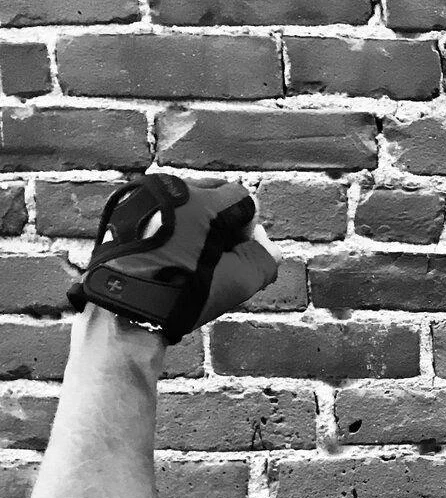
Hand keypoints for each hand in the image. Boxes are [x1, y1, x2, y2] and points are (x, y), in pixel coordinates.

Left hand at [66, 174, 280, 345]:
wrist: (125, 308)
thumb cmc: (183, 294)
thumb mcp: (238, 282)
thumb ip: (264, 259)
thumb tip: (268, 249)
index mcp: (202, 200)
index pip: (243, 199)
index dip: (249, 228)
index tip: (240, 254)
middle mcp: (171, 189)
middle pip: (213, 194)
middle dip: (224, 222)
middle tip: (220, 256)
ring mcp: (144, 197)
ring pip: (186, 202)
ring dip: (197, 224)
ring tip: (193, 258)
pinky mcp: (124, 210)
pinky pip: (161, 211)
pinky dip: (172, 228)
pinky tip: (170, 256)